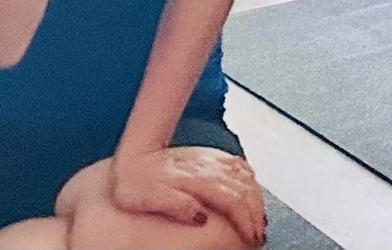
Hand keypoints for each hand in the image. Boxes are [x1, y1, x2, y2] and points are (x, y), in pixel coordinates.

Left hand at [106, 147, 265, 244]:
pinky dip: (250, 178)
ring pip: (246, 178)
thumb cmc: (136, 179)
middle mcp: (209, 169)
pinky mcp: (208, 159)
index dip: (245, 222)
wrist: (133, 155)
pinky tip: (251, 186)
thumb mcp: (150, 198)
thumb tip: (201, 218)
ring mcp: (211, 162)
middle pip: (245, 192)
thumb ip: (178, 206)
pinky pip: (239, 165)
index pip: (233, 202)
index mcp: (198, 181)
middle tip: (258, 232)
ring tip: (258, 215)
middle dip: (256, 214)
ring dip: (256, 198)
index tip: (250, 236)